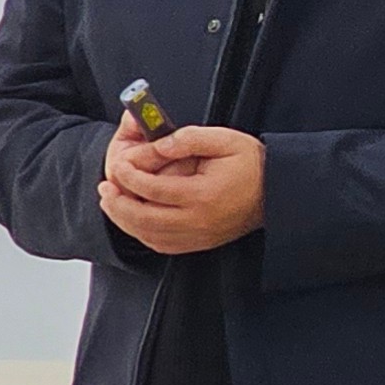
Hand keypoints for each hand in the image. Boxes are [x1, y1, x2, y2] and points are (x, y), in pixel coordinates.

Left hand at [99, 123, 266, 255]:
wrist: (279, 192)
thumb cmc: (252, 163)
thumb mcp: (224, 140)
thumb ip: (187, 139)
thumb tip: (156, 146)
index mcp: (203, 194)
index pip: (151, 189)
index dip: (128, 176)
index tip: (119, 164)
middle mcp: (198, 220)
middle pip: (143, 219)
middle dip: (117, 204)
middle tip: (105, 188)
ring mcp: (199, 236)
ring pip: (148, 235)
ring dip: (124, 220)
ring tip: (112, 202)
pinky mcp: (201, 242)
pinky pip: (162, 244)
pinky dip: (142, 233)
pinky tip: (134, 219)